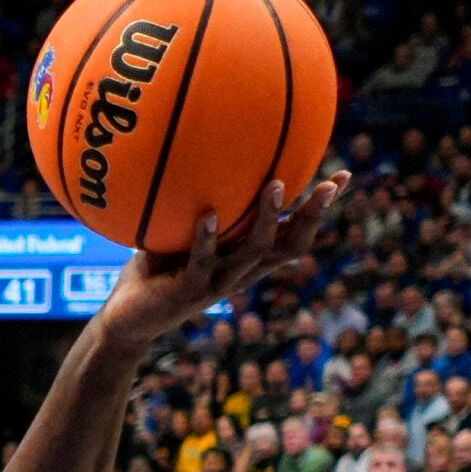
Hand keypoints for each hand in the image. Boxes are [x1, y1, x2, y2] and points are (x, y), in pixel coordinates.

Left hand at [92, 172, 347, 356]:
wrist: (128, 319)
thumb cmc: (155, 270)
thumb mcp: (182, 231)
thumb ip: (199, 203)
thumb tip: (204, 152)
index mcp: (245, 259)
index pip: (293, 234)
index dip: (318, 211)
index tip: (342, 178)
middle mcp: (240, 272)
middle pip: (290, 246)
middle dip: (312, 216)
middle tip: (328, 184)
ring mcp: (217, 284)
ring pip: (254, 253)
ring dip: (267, 219)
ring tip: (276, 185)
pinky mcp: (188, 293)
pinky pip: (202, 264)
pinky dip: (207, 240)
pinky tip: (209, 216)